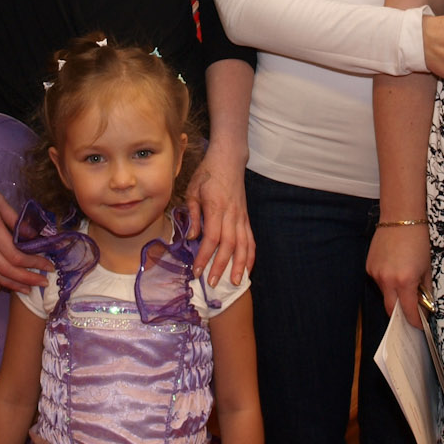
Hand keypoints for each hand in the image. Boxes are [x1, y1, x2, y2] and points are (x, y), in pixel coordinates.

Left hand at [186, 150, 254, 287]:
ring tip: (236, 282)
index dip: (205, 256)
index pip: (212, 237)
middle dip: (221, 266)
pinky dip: (250, 255)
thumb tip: (192, 237)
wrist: (229, 160)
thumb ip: (193, 214)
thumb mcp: (193, 190)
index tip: (197, 271)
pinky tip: (247, 269)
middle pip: (229, 245)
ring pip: (244, 244)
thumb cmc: (207, 174)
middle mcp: (232, 214)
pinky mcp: (246, 218)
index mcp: (216, 208)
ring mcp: (242, 217)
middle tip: (213, 283)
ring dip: (240, 265)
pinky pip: (251, 239)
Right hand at [366, 223, 429, 328]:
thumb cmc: (419, 240)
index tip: (419, 326)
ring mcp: (375, 273)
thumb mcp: (427, 267)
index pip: (408, 311)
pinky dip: (387, 282)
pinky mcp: (369, 266)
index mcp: (405, 281)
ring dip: (394, 295)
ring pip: (384, 294)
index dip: (415, 321)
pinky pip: (378, 282)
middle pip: (391, 309)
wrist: (401, 217)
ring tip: (404, 284)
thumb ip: (425, 289)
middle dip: (401, 315)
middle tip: (410, 315)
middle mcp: (387, 280)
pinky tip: (394, 270)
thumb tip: (425, 305)